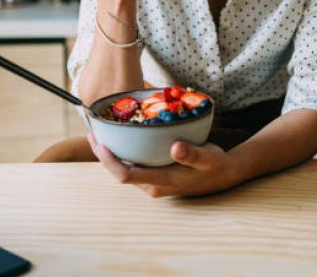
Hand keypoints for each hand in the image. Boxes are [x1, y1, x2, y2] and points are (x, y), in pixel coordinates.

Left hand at [87, 133, 235, 197]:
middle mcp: (153, 185)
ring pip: (124, 169)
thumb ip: (192, 154)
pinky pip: (133, 165)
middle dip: (103, 154)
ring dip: (111, 153)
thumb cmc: (214, 164)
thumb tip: (175, 148)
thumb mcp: (207, 157)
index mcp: (161, 181)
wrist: (224, 174)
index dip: (109, 161)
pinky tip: (120, 137)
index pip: (126, 175)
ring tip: (100, 132)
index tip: (99, 144)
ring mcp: (153, 182)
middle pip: (119, 172)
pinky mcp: (155, 176)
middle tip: (92, 131)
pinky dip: (123, 152)